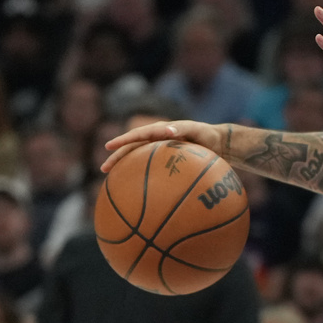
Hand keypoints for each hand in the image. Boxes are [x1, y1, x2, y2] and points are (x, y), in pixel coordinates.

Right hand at [100, 120, 224, 172]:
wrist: (219, 144)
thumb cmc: (208, 136)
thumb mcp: (197, 130)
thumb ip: (183, 129)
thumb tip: (168, 131)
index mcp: (161, 131)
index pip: (138, 135)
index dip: (123, 140)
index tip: (108, 146)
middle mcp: (156, 141)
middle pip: (132, 149)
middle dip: (117, 158)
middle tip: (103, 169)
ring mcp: (160, 151)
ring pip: (138, 160)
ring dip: (125, 169)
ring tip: (112, 181)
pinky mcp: (166, 161)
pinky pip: (150, 170)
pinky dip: (142, 178)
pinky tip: (136, 193)